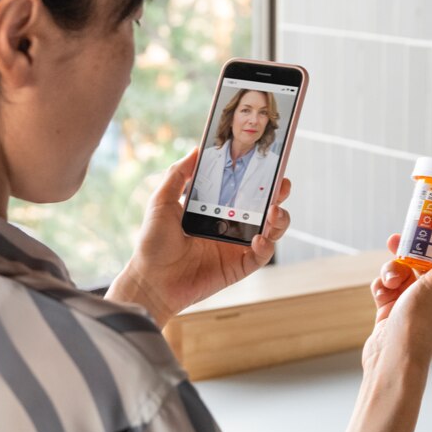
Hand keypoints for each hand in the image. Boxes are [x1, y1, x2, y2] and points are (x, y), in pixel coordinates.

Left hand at [105, 149, 290, 327]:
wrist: (151, 280)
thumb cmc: (152, 242)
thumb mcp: (161, 201)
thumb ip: (177, 175)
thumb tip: (196, 150)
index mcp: (213, 208)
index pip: (241, 188)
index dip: (257, 177)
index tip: (266, 163)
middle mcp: (229, 225)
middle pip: (263, 207)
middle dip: (277, 194)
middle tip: (281, 184)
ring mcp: (235, 246)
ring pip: (270, 230)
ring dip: (279, 219)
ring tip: (274, 212)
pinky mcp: (238, 267)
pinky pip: (261, 255)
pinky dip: (266, 246)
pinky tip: (259, 238)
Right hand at [364, 232, 431, 369]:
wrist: (392, 356)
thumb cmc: (420, 323)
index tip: (428, 225)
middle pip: (424, 261)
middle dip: (408, 252)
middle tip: (395, 240)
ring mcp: (414, 302)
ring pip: (401, 271)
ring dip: (391, 271)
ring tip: (389, 282)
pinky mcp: (394, 307)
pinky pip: (386, 285)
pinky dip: (382, 286)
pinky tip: (381, 295)